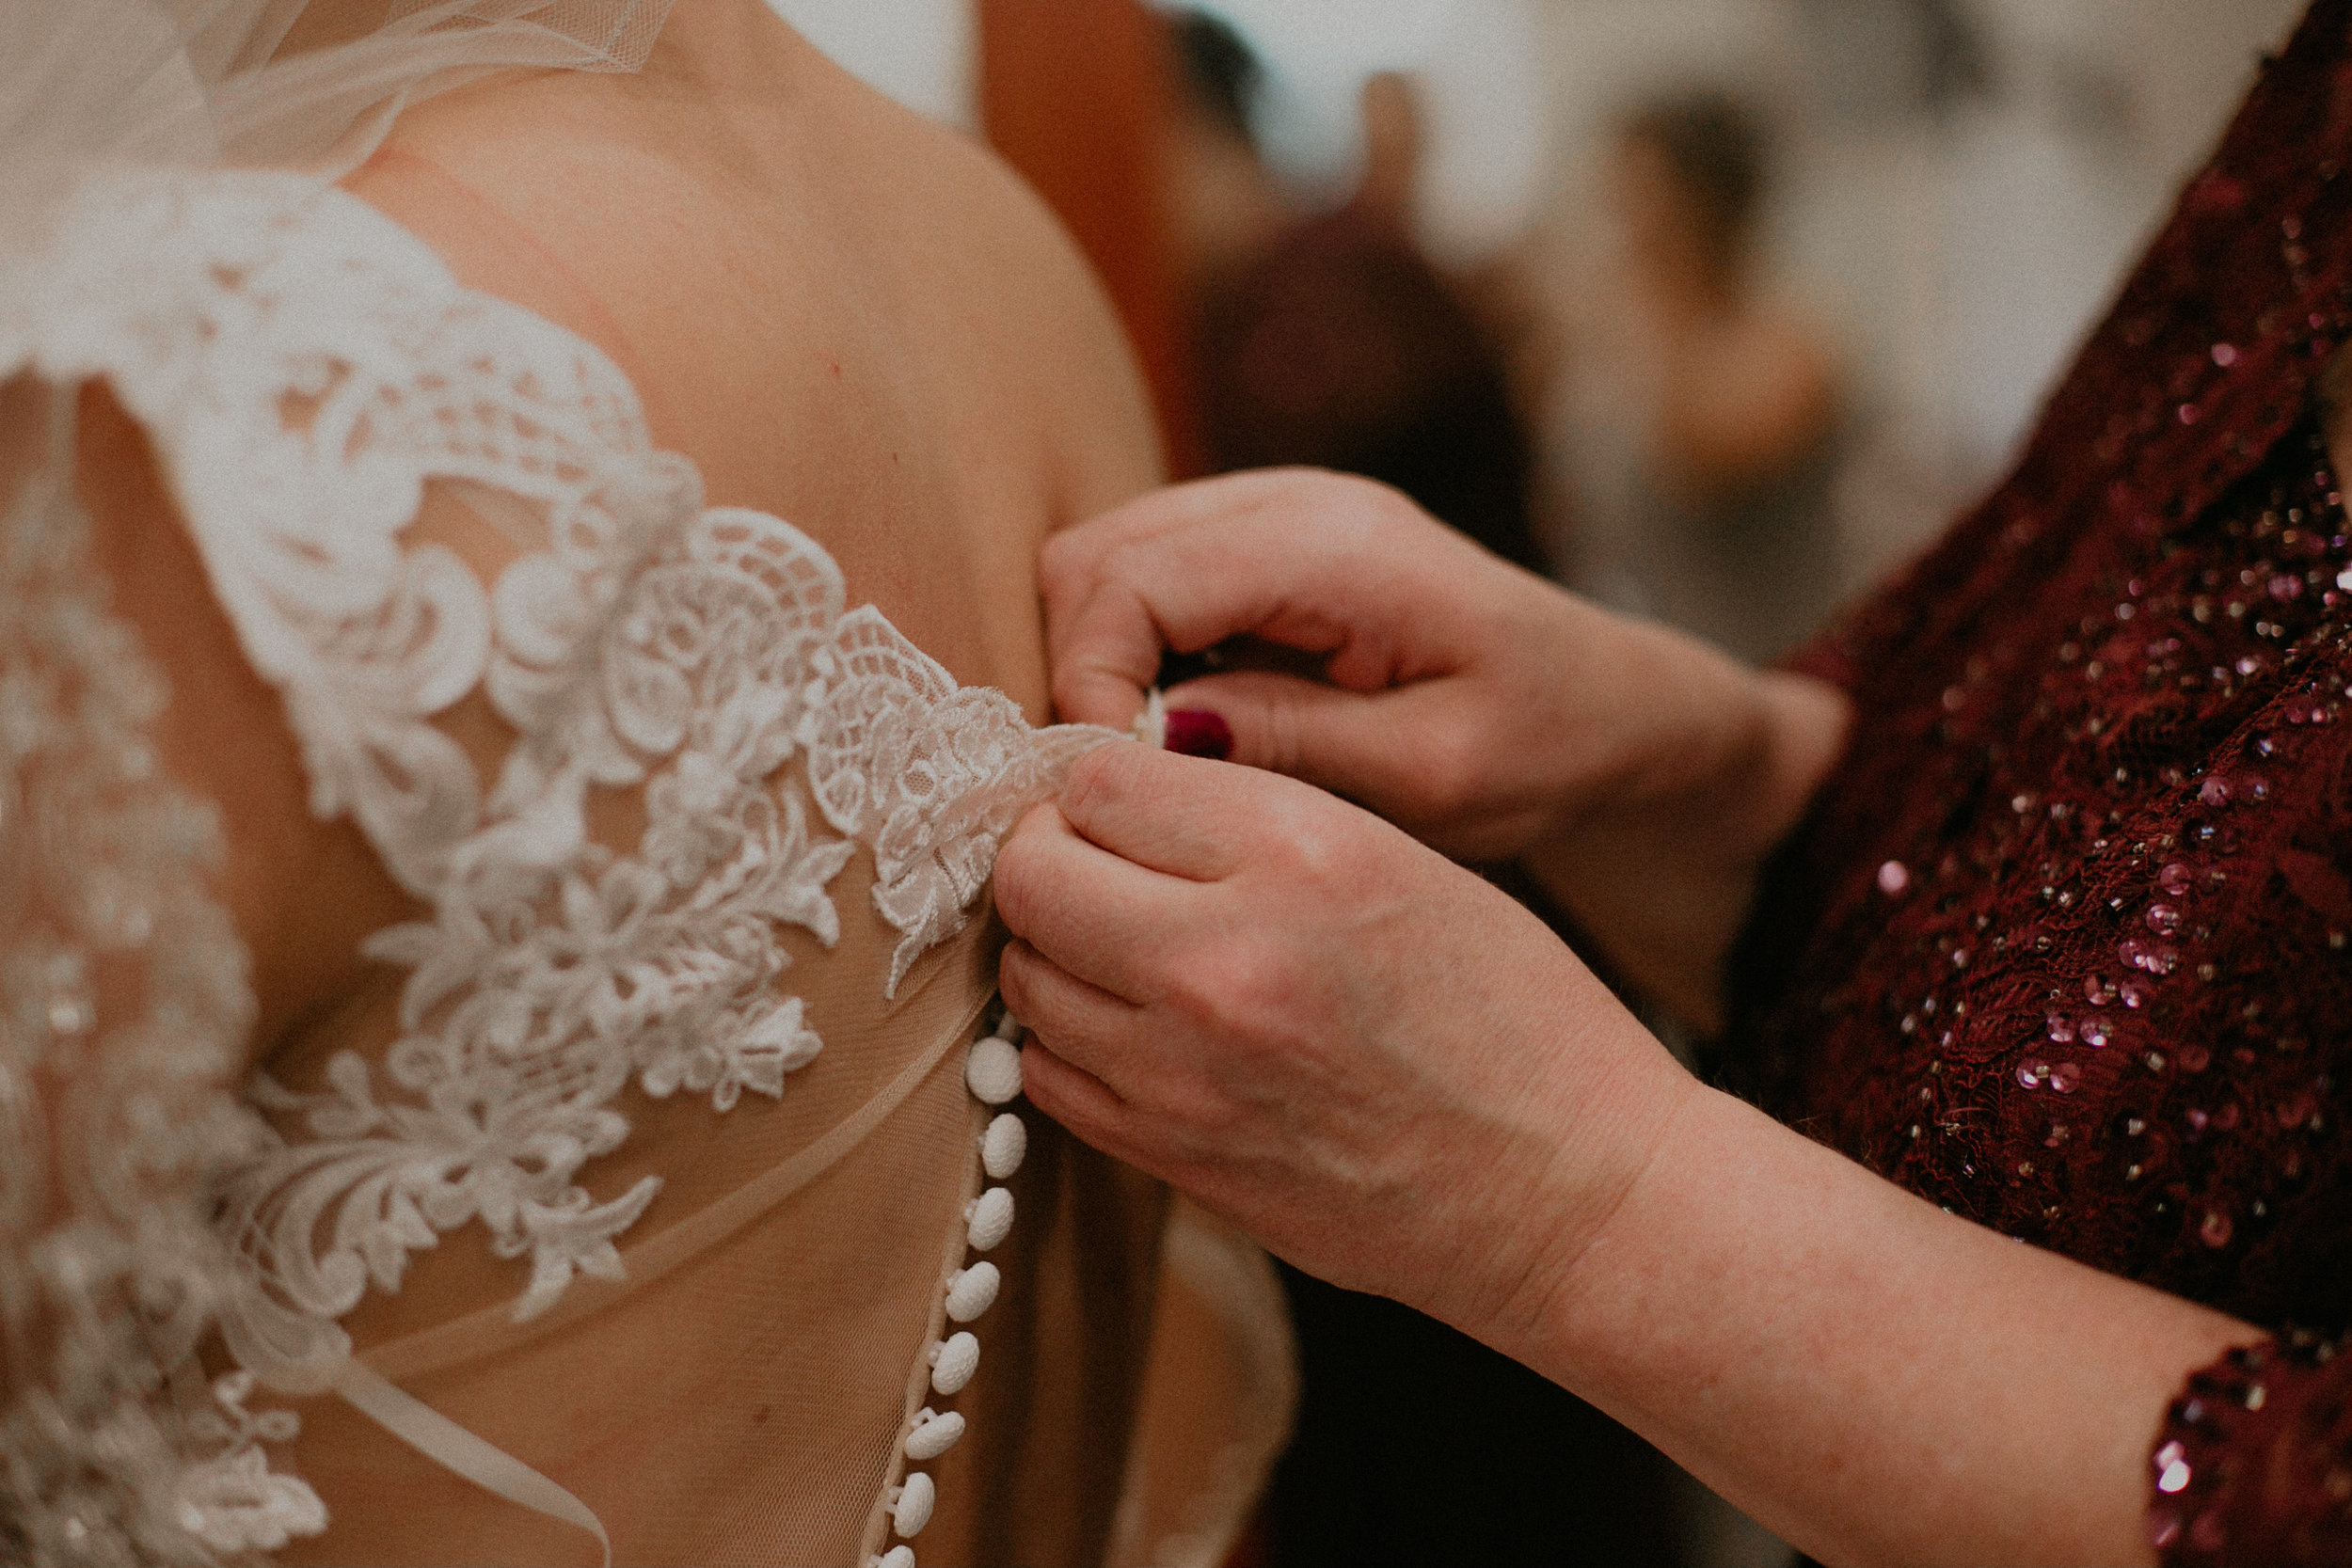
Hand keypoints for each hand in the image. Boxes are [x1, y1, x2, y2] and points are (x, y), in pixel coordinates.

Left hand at [994, 741, 1694, 1337]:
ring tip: (1126, 949)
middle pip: (1032, 873)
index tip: (1125, 803)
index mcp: (1296, 854)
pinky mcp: (1170, 1159)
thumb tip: (1113, 798)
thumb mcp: (1402, 859)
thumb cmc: (1513, 1016)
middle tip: (1099, 866)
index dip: (1100, 783)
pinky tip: (1142, 1030)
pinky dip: (1076, 1042)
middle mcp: (1219, 959)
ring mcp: (1181, 1073)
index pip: (1098, 779)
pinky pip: (1050, 1074)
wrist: (1570, 1192)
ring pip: (1026, 975)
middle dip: (1052, 855)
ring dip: (1059, 950)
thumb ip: (1249, 818)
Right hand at [1040, 468, 1850, 1024]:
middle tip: (1124, 784)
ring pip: (1102, 561)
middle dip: (1079, 670)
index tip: (1114, 789)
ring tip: (1156, 765)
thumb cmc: (1551, 746)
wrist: (1619, 710)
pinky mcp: (1266, 546)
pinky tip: (1187, 731)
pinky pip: (1147, 580)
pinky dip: (1134, 655)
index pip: (1130, 579)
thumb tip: (1143, 738)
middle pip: (1091, 555)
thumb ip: (1290, 743)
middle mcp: (1297, 501)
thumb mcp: (1434, 775)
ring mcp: (1277, 512)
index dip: (1088, 685)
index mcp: (1342, 546)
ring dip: (1101, 663)